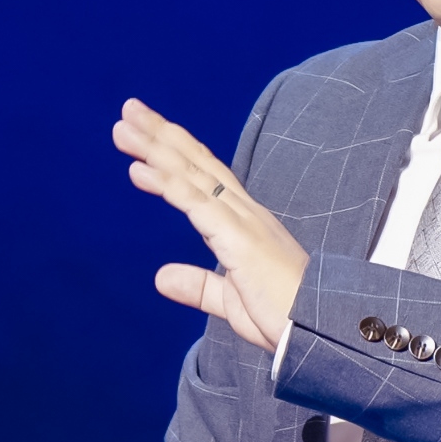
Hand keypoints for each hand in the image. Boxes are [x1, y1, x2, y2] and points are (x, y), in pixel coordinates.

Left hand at [117, 98, 308, 349]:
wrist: (317, 331)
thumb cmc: (286, 317)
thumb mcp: (231, 299)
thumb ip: (198, 285)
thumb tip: (160, 277)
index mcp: (245, 223)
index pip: (206, 176)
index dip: (176, 152)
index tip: (146, 132)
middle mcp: (244, 212)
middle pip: (196, 163)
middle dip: (161, 135)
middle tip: (128, 110)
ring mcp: (242, 222)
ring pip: (192, 174)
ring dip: (155, 148)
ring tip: (123, 127)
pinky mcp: (238, 239)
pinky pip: (196, 203)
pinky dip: (167, 183)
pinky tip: (140, 169)